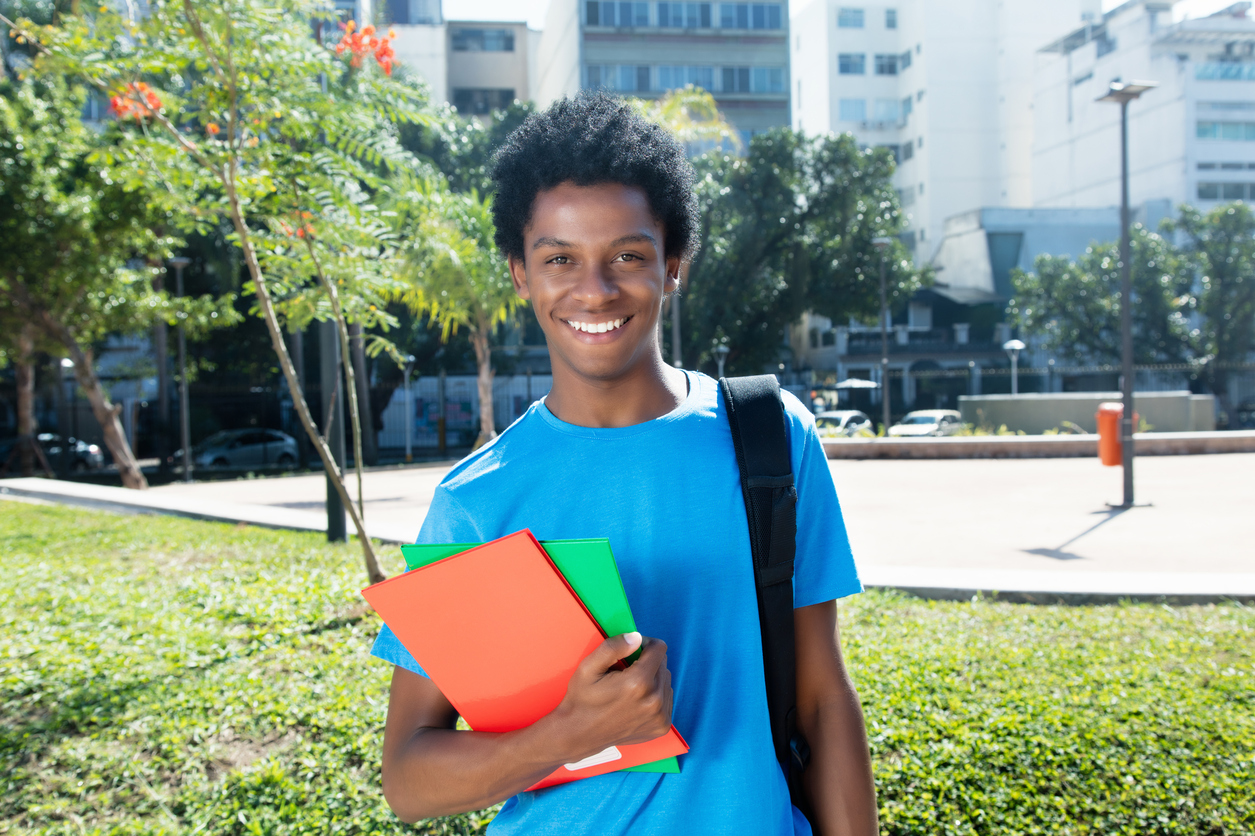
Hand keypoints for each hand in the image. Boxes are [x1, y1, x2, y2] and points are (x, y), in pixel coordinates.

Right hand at [549, 631, 673, 761]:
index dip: (644, 644)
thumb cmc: (582, 699)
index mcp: (638, 683)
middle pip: (663, 664)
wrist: (579, 734)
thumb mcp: (588, 667)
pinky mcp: (661, 726)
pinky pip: (667, 699)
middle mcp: (654, 700)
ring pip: (666, 681)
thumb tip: (636, 637)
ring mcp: (660, 716)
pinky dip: (655, 695)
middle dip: (647, 662)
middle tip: (625, 671)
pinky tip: (636, 701)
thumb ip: (613, 648)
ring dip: (652, 679)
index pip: (659, 648)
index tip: (631, 651)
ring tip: (630, 688)